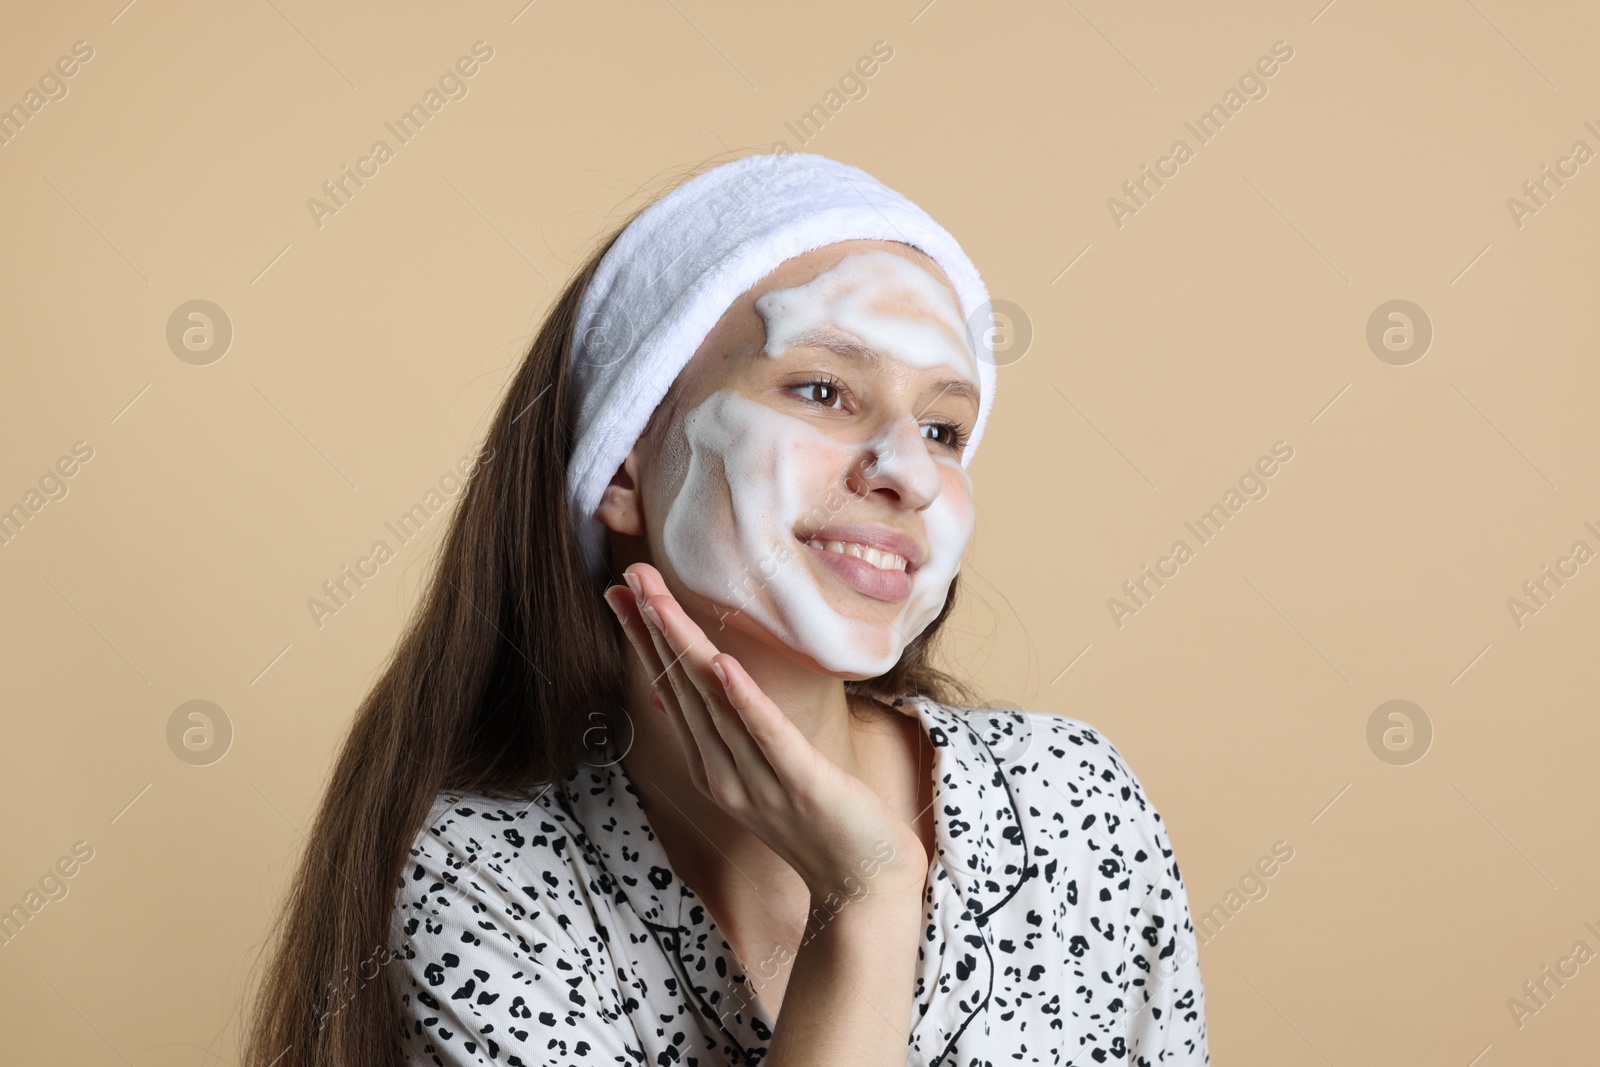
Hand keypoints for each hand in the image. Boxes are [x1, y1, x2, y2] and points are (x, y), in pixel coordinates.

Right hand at [603, 563, 928, 905]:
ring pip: (713, 704)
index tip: (620, 593)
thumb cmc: (822, 821)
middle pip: (682, 688)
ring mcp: (758, 781)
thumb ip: (732, 729)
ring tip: (659, 602)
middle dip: (653, 629)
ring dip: (685, 648)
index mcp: (713, 765)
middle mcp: (724, 772)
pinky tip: (723, 665)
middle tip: (627, 576)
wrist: (864, 884)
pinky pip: (768, 736)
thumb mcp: (765, 770)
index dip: (645, 639)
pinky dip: (744, 700)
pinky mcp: (802, 784)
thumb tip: (704, 678)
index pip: (671, 690)